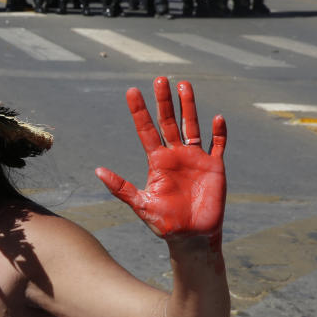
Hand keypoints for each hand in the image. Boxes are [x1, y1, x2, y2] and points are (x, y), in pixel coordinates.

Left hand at [95, 77, 226, 239]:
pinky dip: (219, 133)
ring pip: (191, 125)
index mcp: (157, 161)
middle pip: (168, 121)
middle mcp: (175, 154)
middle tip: (160, 79)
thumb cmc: (164, 223)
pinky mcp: (214, 167)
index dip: (139, 111)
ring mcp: (195, 158)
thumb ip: (120, 187)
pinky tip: (217, 118)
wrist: (190, 237)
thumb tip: (97, 171)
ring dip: (188, 106)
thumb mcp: (140, 204)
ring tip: (184, 85)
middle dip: (164, 101)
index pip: (146, 130)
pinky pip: (218, 145)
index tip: (131, 91)